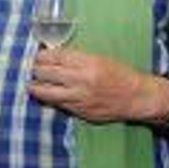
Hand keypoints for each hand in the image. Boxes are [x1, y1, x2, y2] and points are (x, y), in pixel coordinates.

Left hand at [29, 47, 168, 123]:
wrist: (138, 97)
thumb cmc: (120, 75)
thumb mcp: (101, 59)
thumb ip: (77, 59)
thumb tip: (52, 57)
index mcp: (88, 63)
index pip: (55, 57)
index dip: (42, 56)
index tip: (37, 56)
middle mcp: (81, 80)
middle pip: (45, 73)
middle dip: (35, 70)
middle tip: (32, 69)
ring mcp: (79, 98)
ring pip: (46, 92)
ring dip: (35, 87)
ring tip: (30, 84)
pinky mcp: (79, 111)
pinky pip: (57, 104)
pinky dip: (48, 99)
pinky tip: (44, 95)